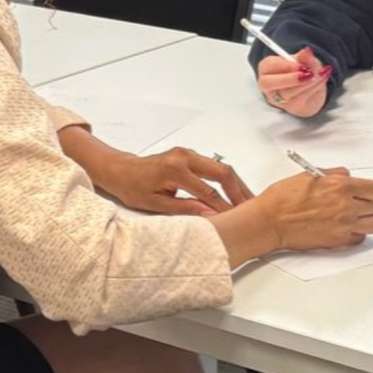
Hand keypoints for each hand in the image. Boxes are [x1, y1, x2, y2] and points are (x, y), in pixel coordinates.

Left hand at [98, 147, 253, 215]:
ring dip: (235, 183)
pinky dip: (225, 179)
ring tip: (246, 200)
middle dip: (238, 191)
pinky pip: (213, 165)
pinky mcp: (189, 154)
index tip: (235, 219)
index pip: (208, 192)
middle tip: (250, 207)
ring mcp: (188, 153)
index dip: (224, 207)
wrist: (121, 171)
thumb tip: (210, 216)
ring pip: (221, 167)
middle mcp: (184, 157)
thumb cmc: (133, 187)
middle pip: (222, 172)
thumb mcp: (157, 204)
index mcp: (175, 170)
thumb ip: (185, 208)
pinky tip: (232, 191)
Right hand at [257, 48, 333, 117]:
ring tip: (319, 73)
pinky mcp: (292, 107)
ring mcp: (278, 99)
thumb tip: (306, 51)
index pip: (268, 66)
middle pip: (268, 83)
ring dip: (307, 82)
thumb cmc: (302, 72)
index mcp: (267, 68)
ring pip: (287, 93)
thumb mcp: (306, 60)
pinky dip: (314, 87)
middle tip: (308, 74)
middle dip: (289, 78)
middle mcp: (268, 85)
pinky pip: (301, 98)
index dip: (284, 65)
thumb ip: (305, 57)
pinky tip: (322, 79)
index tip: (301, 64)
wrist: (312, 90)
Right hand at [258, 168, 372, 250]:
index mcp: (341, 186)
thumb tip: (347, 176)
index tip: (366, 192)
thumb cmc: (283, 199)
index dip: (371, 190)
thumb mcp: (309, 175)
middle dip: (367, 204)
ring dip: (366, 220)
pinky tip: (345, 228)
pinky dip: (356, 234)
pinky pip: (360, 238)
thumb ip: (334, 174)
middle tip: (356, 204)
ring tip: (355, 217)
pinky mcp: (338, 241)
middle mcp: (346, 206)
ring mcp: (344, 225)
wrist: (270, 221)